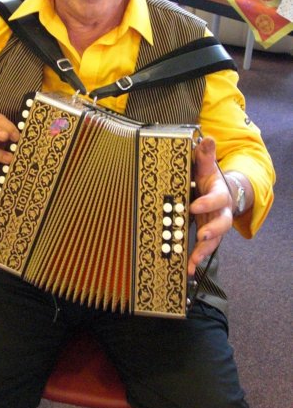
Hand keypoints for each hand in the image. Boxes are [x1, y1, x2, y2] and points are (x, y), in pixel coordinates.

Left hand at [188, 137, 232, 275]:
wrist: (219, 192)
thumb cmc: (208, 178)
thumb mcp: (206, 165)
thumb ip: (205, 155)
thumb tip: (207, 138)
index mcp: (219, 194)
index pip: (216, 199)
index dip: (207, 203)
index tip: (194, 206)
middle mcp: (220, 212)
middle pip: (221, 224)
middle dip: (212, 231)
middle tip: (201, 236)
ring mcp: (214, 225)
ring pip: (213, 241)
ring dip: (203, 251)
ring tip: (192, 262)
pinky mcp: (206, 235)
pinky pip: (203, 249)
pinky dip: (195, 259)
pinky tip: (186, 269)